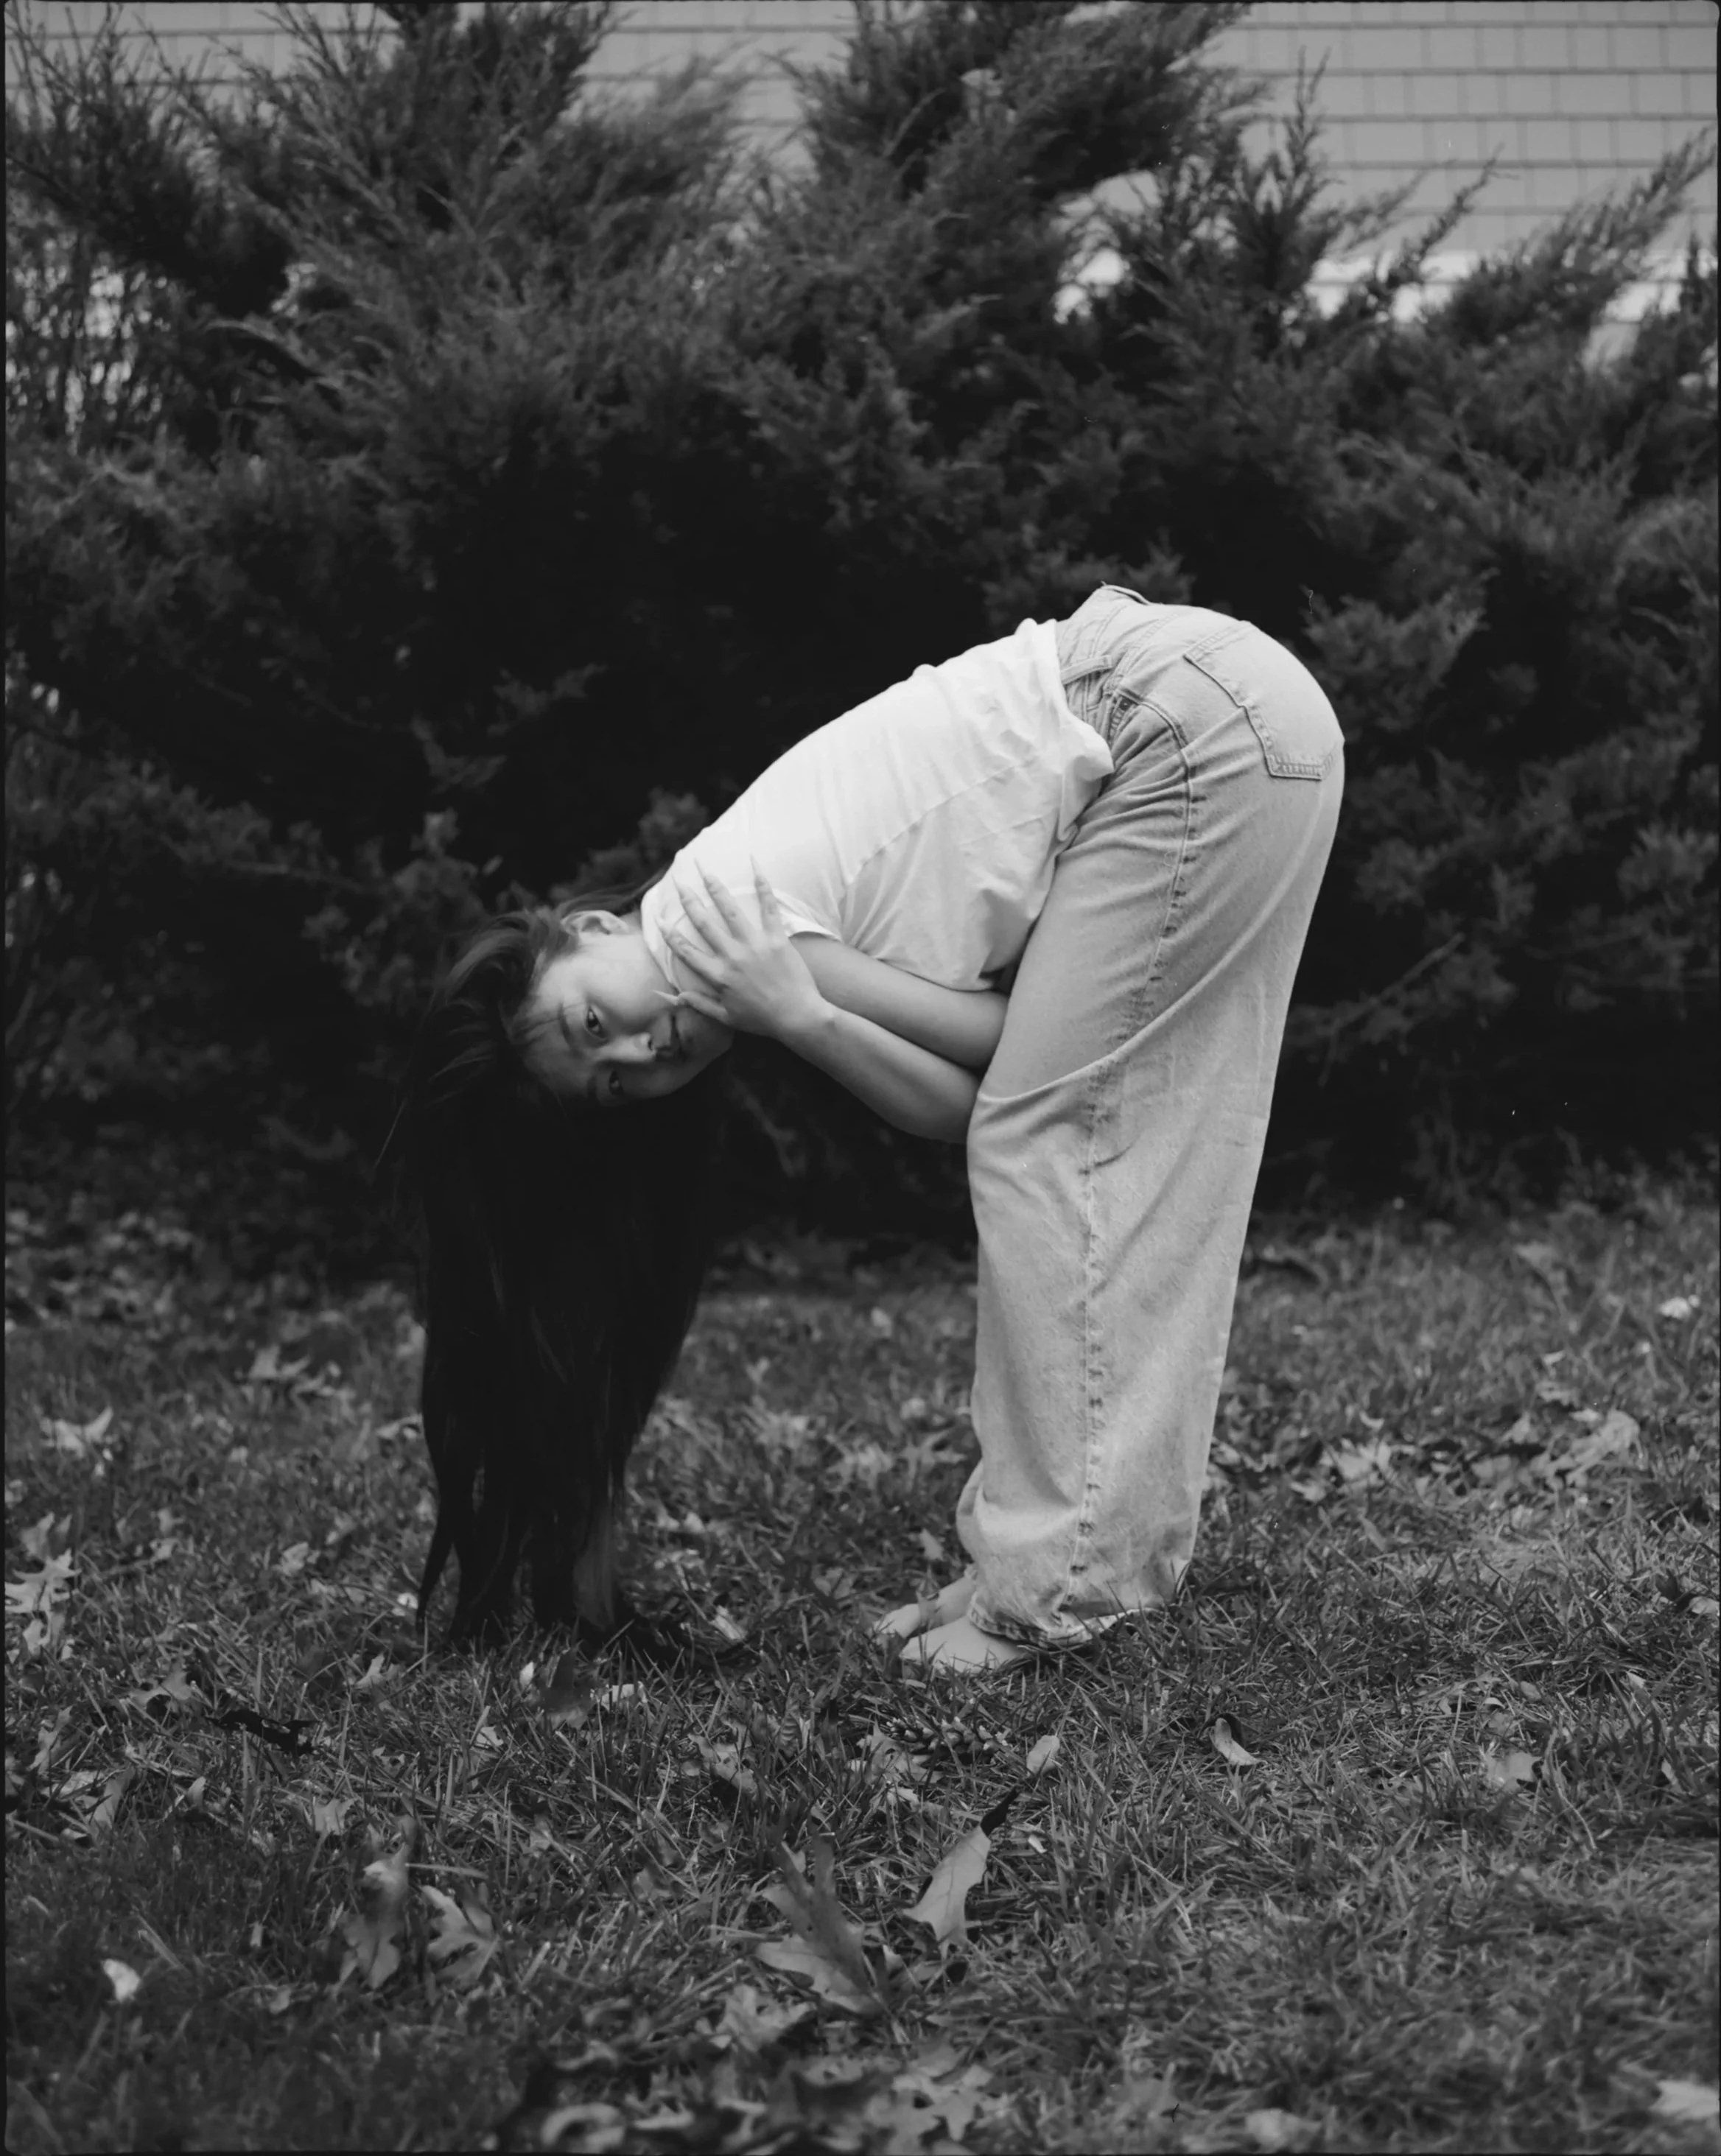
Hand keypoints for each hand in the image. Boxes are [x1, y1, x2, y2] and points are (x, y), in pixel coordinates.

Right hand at [663, 862, 829, 1044]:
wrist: (797, 1017)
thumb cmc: (762, 1020)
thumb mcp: (727, 1017)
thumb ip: (701, 1004)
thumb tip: (677, 996)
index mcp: (718, 976)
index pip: (687, 952)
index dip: (671, 935)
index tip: (660, 919)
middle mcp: (732, 956)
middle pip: (705, 924)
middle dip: (690, 901)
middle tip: (679, 882)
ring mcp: (754, 945)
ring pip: (731, 911)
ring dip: (716, 889)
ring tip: (706, 871)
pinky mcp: (776, 939)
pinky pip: (769, 909)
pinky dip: (763, 887)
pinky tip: (756, 867)